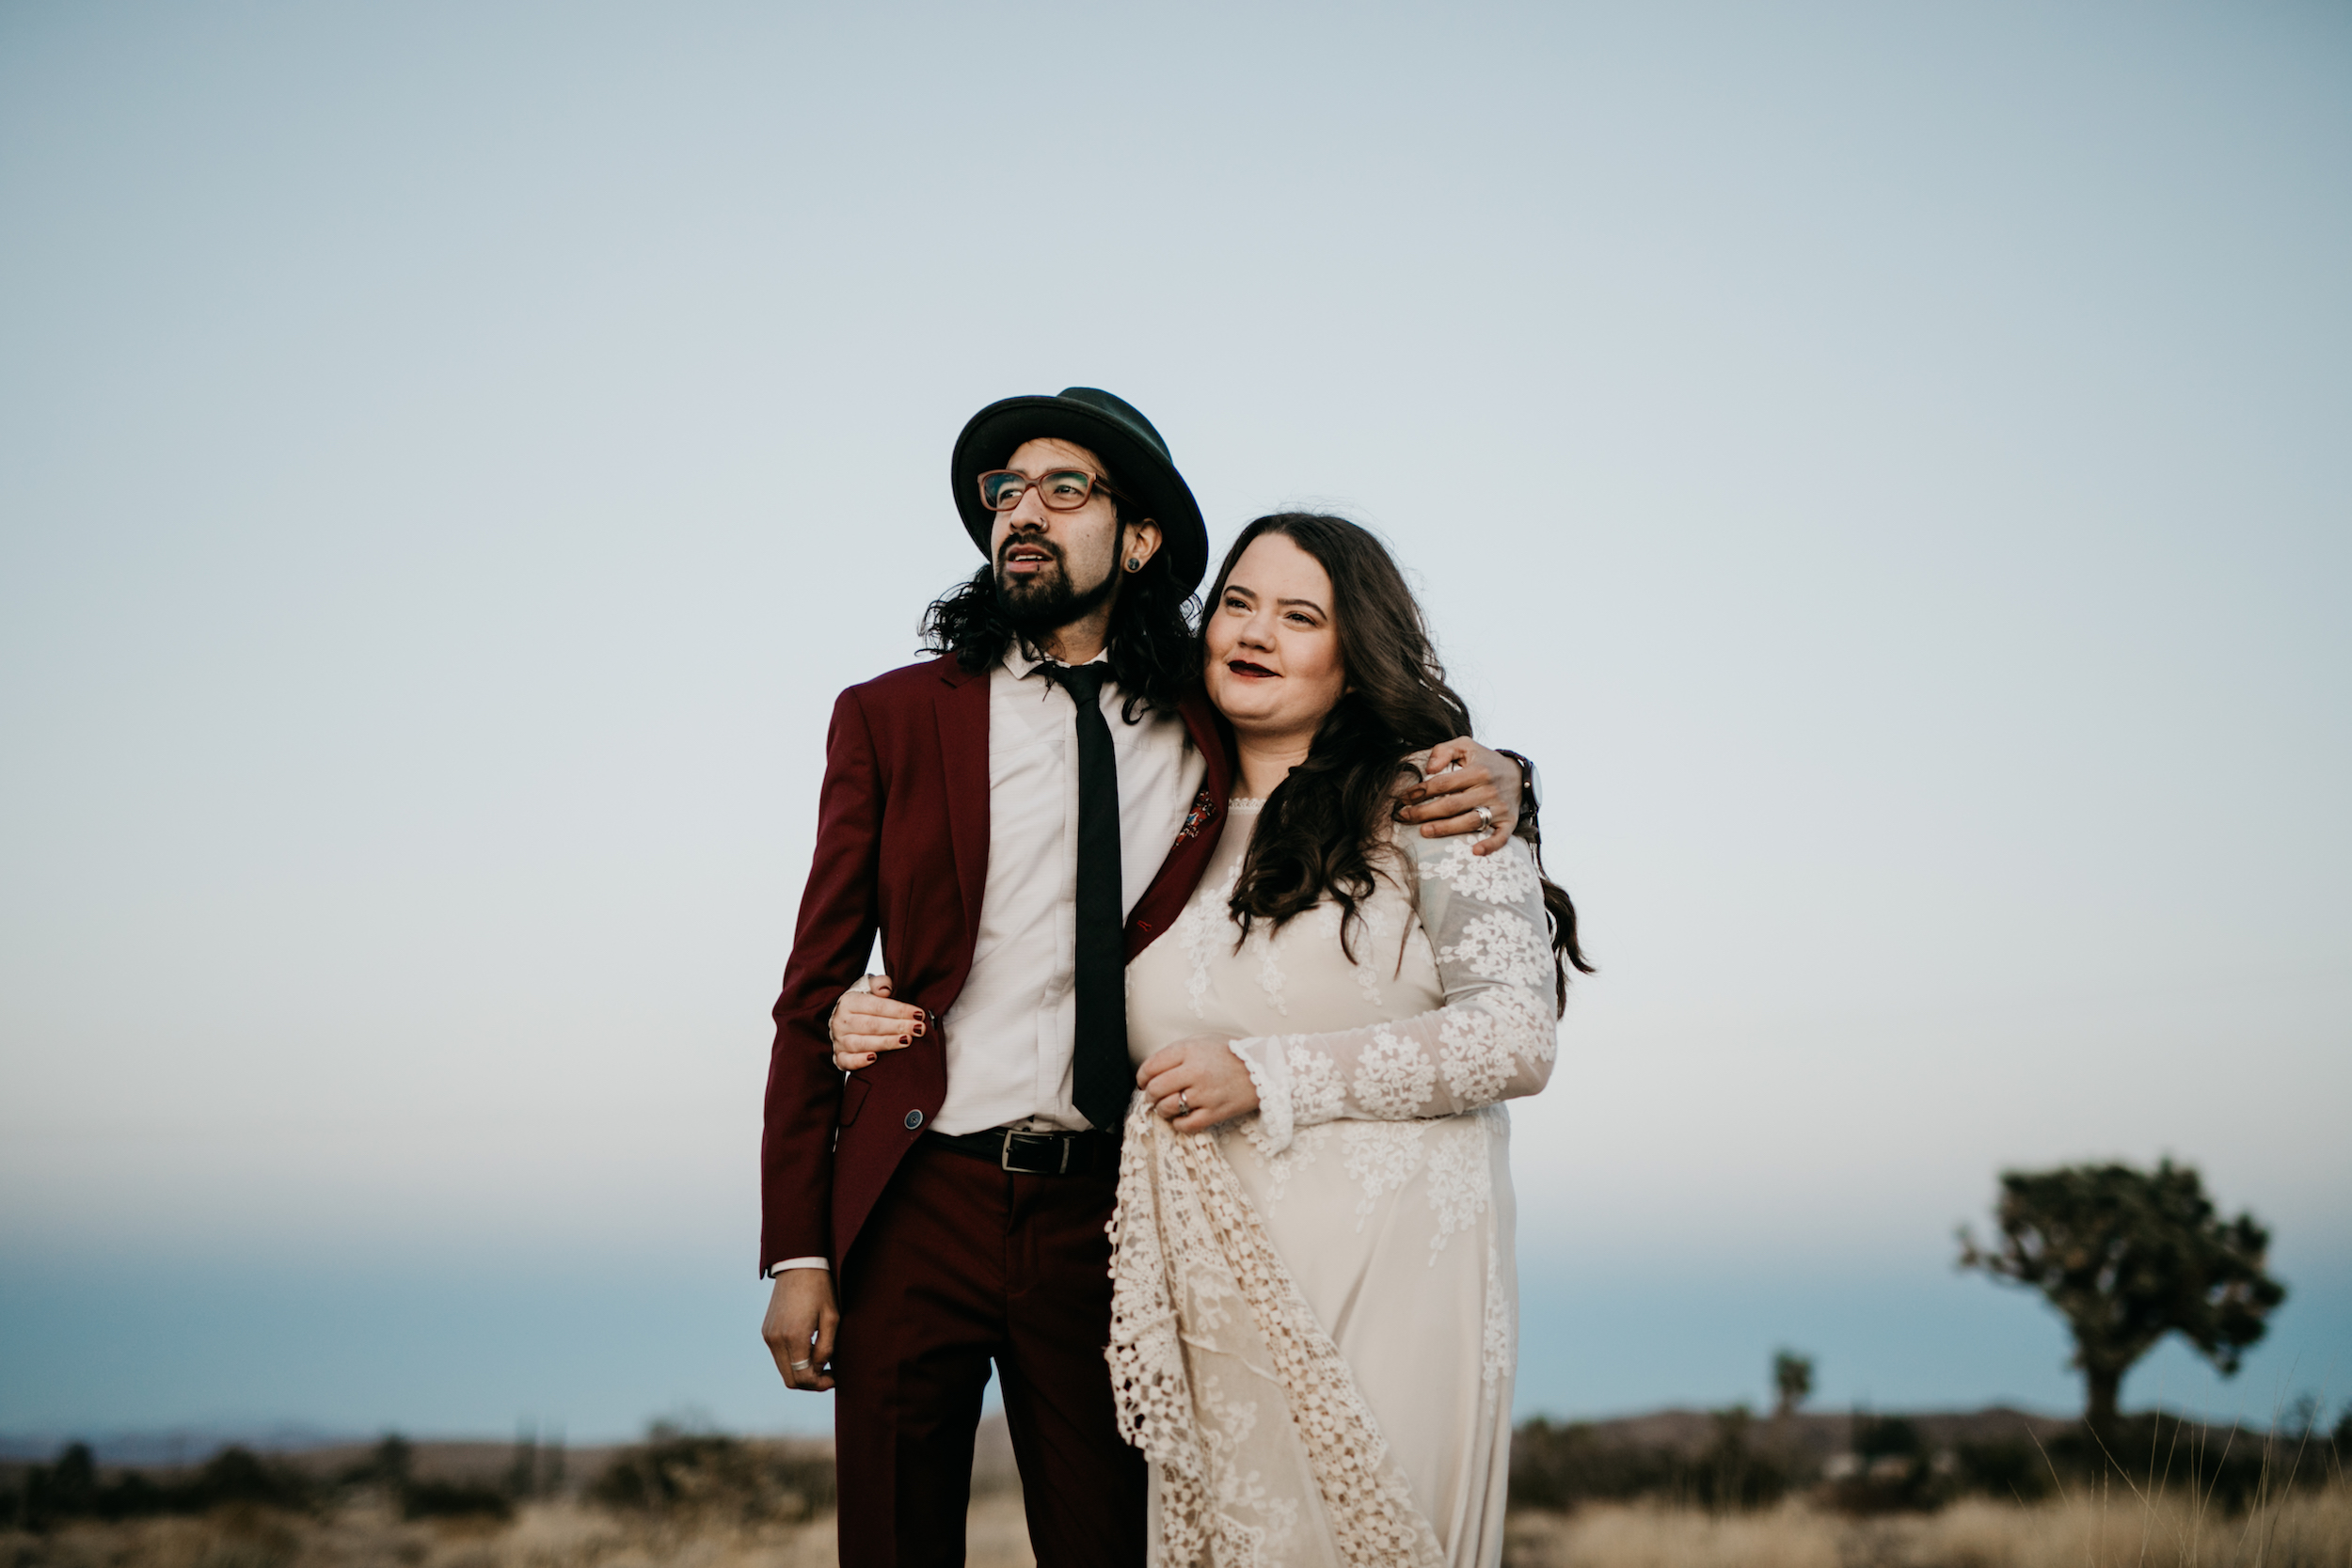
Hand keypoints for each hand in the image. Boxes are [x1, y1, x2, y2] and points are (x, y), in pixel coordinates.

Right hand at [761, 1270, 839, 1391]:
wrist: (798, 1265)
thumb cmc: (820, 1289)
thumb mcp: (832, 1318)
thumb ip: (826, 1348)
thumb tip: (819, 1370)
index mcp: (794, 1337)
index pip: (803, 1378)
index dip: (820, 1384)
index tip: (835, 1378)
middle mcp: (776, 1340)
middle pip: (791, 1380)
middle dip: (811, 1383)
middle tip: (829, 1374)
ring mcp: (768, 1336)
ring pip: (784, 1370)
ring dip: (801, 1372)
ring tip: (821, 1362)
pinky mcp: (766, 1331)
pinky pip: (779, 1357)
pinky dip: (793, 1361)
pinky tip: (808, 1351)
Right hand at [830, 974, 923, 1070]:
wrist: (842, 1019)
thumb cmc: (861, 1004)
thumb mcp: (868, 987)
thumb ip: (879, 983)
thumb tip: (886, 990)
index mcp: (849, 1002)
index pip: (876, 1006)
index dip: (899, 1010)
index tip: (918, 1014)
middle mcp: (841, 1021)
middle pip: (872, 1025)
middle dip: (898, 1026)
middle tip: (919, 1029)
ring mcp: (839, 1040)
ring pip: (862, 1043)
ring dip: (886, 1043)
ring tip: (907, 1041)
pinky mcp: (839, 1057)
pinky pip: (846, 1061)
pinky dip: (859, 1061)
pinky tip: (875, 1059)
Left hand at [1135, 1036, 1257, 1133]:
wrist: (1265, 1068)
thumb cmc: (1232, 1053)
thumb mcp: (1203, 1039)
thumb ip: (1178, 1051)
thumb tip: (1153, 1068)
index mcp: (1189, 1050)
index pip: (1151, 1066)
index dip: (1142, 1077)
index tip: (1144, 1081)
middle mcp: (1195, 1071)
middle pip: (1155, 1089)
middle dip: (1150, 1094)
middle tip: (1154, 1095)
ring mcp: (1205, 1094)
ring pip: (1166, 1108)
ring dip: (1161, 1109)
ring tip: (1167, 1106)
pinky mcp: (1215, 1113)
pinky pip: (1185, 1124)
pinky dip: (1178, 1123)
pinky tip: (1181, 1117)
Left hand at [1395, 738, 1519, 854]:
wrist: (1520, 775)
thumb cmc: (1485, 761)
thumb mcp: (1466, 746)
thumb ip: (1444, 751)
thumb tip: (1429, 768)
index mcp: (1478, 771)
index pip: (1443, 783)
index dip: (1421, 791)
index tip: (1403, 798)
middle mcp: (1489, 790)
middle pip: (1452, 805)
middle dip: (1425, 812)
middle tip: (1404, 816)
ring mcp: (1499, 808)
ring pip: (1470, 822)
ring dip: (1446, 829)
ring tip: (1424, 831)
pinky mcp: (1509, 822)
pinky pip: (1501, 837)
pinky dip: (1489, 845)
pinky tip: (1474, 851)